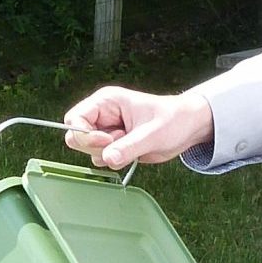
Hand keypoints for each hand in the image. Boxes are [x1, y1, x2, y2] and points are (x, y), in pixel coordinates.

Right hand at [63, 85, 213, 170]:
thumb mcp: (152, 134)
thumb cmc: (173, 120)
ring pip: (88, 151)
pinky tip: (132, 152)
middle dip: (95, 147)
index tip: (107, 141)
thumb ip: (128, 147)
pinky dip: (114, 161)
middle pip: (75, 136)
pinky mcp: (113, 145)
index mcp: (106, 101)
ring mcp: (106, 130)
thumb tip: (107, 159)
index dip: (86, 134)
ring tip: (131, 145)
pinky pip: (101, 159)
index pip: (75, 118)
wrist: (187, 128)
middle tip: (119, 145)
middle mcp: (102, 115)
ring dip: (108, 155)